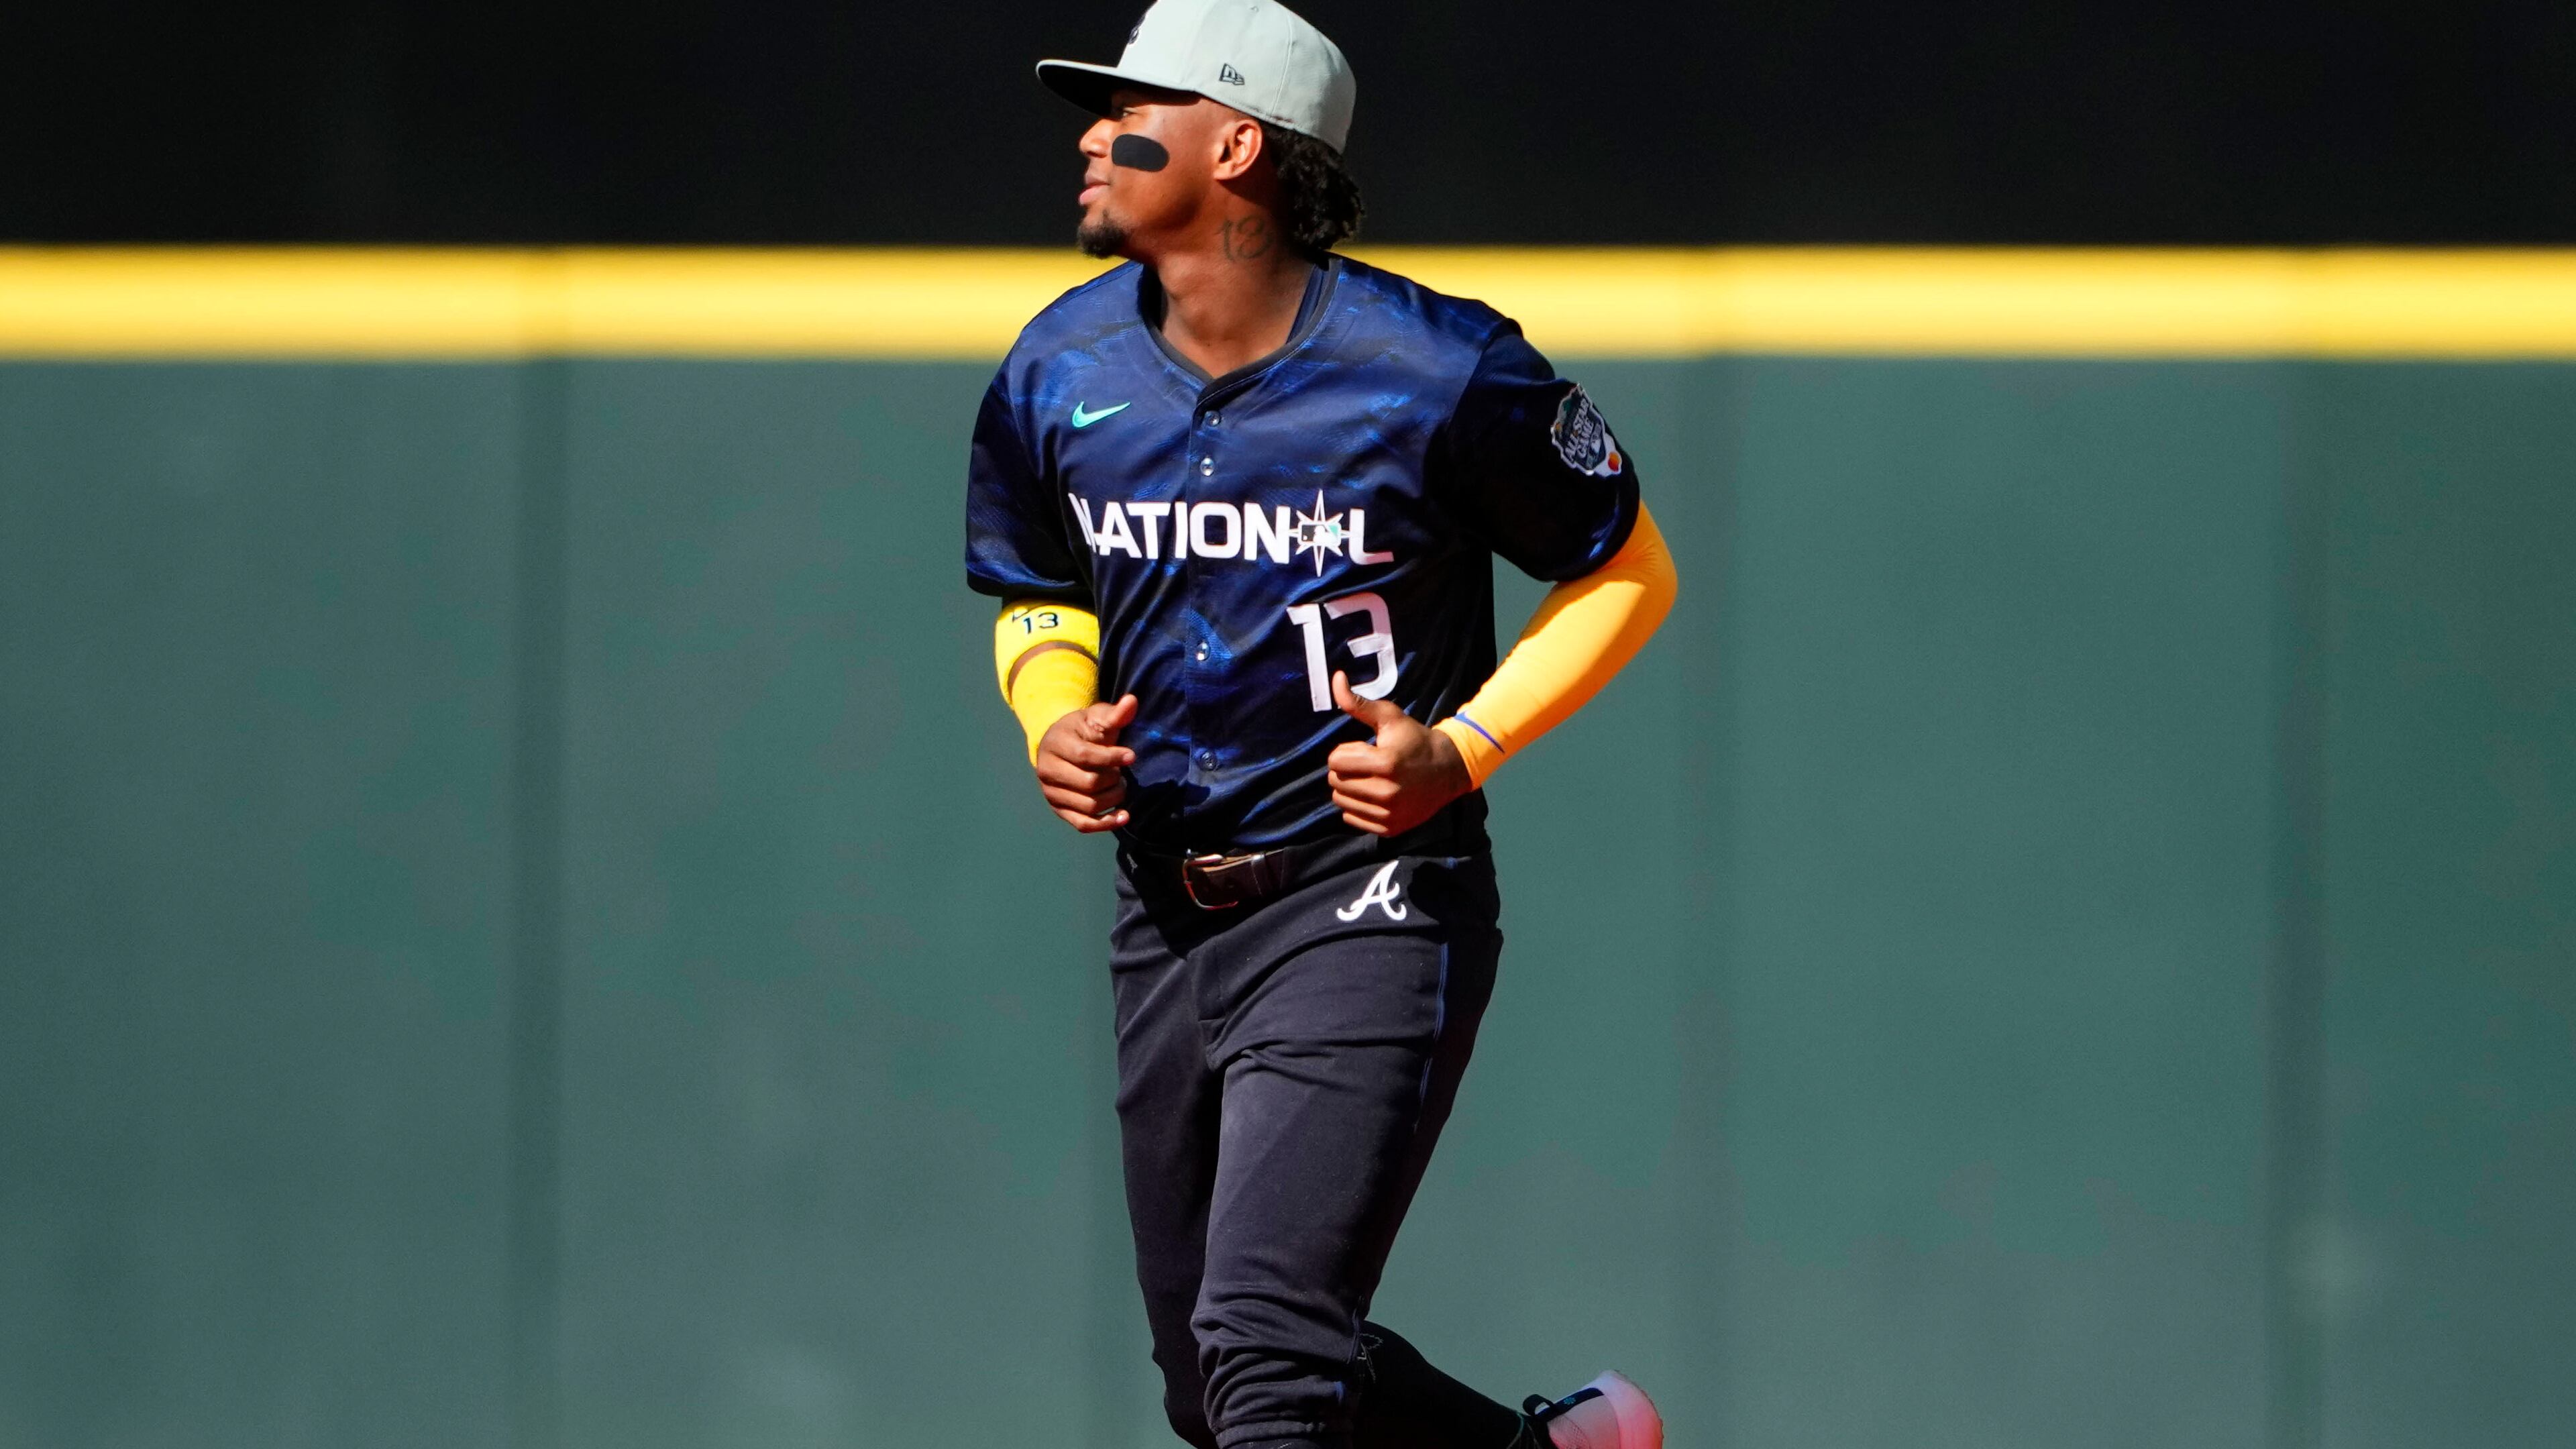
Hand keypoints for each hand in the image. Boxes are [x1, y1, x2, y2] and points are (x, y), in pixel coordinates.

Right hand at [1035, 694, 1138, 833]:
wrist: (1061, 746)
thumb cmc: (1082, 730)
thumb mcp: (1096, 717)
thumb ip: (1114, 713)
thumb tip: (1132, 701)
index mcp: (1055, 744)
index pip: (1085, 756)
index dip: (1111, 757)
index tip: (1132, 756)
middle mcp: (1048, 771)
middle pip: (1089, 784)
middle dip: (1113, 778)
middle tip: (1121, 771)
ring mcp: (1052, 793)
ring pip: (1089, 805)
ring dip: (1113, 797)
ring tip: (1119, 784)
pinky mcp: (1060, 810)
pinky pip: (1083, 824)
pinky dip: (1105, 823)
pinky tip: (1124, 816)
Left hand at [1325, 671, 1471, 836]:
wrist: (1448, 770)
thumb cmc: (1415, 740)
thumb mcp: (1390, 717)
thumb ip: (1358, 703)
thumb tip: (1336, 678)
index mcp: (1385, 763)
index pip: (1335, 761)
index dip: (1345, 751)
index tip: (1364, 749)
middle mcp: (1386, 793)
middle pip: (1336, 782)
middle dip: (1345, 769)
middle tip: (1366, 764)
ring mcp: (1389, 814)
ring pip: (1341, 802)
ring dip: (1349, 789)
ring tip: (1369, 779)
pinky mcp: (1390, 828)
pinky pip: (1352, 819)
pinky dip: (1357, 807)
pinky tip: (1374, 795)